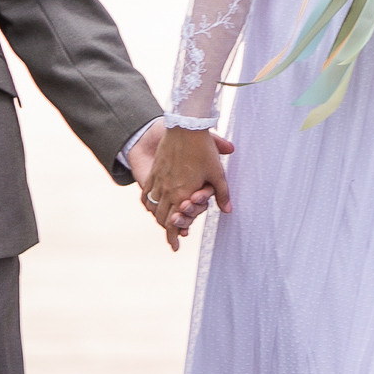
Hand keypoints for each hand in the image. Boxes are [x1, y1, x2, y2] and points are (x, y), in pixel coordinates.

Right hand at [132, 122, 232, 249]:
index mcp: (182, 193)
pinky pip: (146, 191)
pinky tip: (151, 203)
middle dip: (166, 229)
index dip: (173, 237)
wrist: (185, 127)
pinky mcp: (154, 170)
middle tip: (171, 237)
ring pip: (152, 206)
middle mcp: (167, 190)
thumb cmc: (203, 150)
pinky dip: (148, 201)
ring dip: (157, 215)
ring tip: (163, 221)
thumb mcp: (217, 173)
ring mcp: (158, 180)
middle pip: (161, 217)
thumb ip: (222, 194)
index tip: (175, 247)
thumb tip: (228, 210)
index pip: (173, 222)